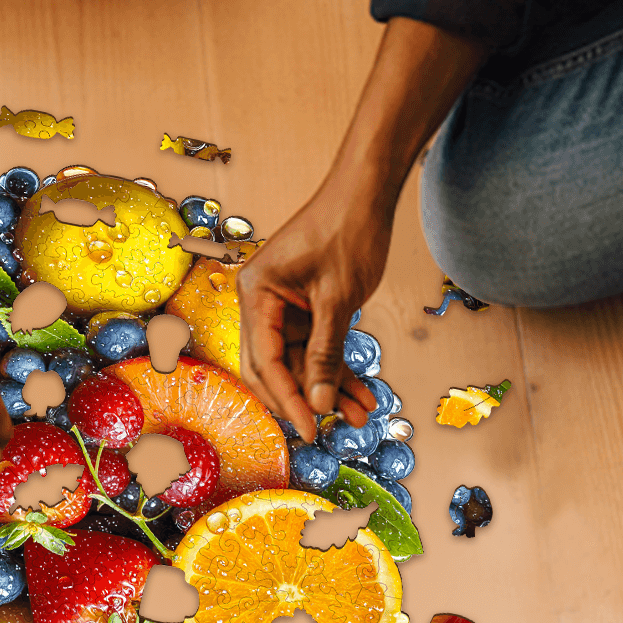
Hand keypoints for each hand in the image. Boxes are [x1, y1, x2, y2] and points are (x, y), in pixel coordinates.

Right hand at [238, 183, 381, 437]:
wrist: (366, 193)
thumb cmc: (346, 231)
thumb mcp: (338, 298)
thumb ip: (326, 352)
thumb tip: (318, 403)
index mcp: (256, 293)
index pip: (265, 361)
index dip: (287, 399)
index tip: (312, 429)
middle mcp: (261, 302)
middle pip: (273, 367)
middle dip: (304, 398)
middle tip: (330, 429)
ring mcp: (282, 306)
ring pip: (300, 362)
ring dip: (328, 388)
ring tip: (362, 413)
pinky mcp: (304, 308)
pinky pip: (316, 347)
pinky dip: (337, 368)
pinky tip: (362, 393)